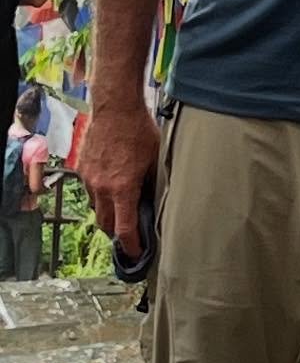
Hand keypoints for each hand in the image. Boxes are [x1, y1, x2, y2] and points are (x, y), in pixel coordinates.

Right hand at [79, 104, 159, 259]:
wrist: (115, 108)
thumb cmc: (140, 131)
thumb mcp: (154, 160)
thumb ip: (151, 186)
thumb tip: (153, 206)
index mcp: (122, 189)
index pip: (124, 230)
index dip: (131, 247)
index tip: (137, 254)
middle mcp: (102, 188)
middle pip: (106, 224)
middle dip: (117, 234)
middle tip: (131, 235)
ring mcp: (89, 179)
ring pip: (95, 208)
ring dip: (108, 214)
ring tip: (122, 210)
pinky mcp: (82, 169)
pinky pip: (90, 191)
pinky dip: (100, 196)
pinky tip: (112, 187)